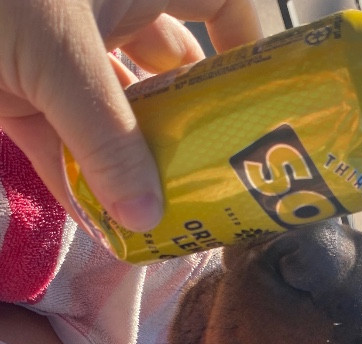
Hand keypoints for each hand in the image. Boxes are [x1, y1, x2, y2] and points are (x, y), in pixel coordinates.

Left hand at [0, 0, 261, 230]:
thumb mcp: (57, 56)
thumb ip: (105, 139)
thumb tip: (146, 218)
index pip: (219, 0)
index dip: (248, 43)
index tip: (259, 98)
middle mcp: (107, 14)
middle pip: (174, 72)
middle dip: (196, 125)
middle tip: (219, 178)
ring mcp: (61, 57)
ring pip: (120, 116)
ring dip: (140, 165)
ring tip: (171, 215)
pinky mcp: (19, 93)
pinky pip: (64, 142)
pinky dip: (83, 181)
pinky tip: (108, 224)